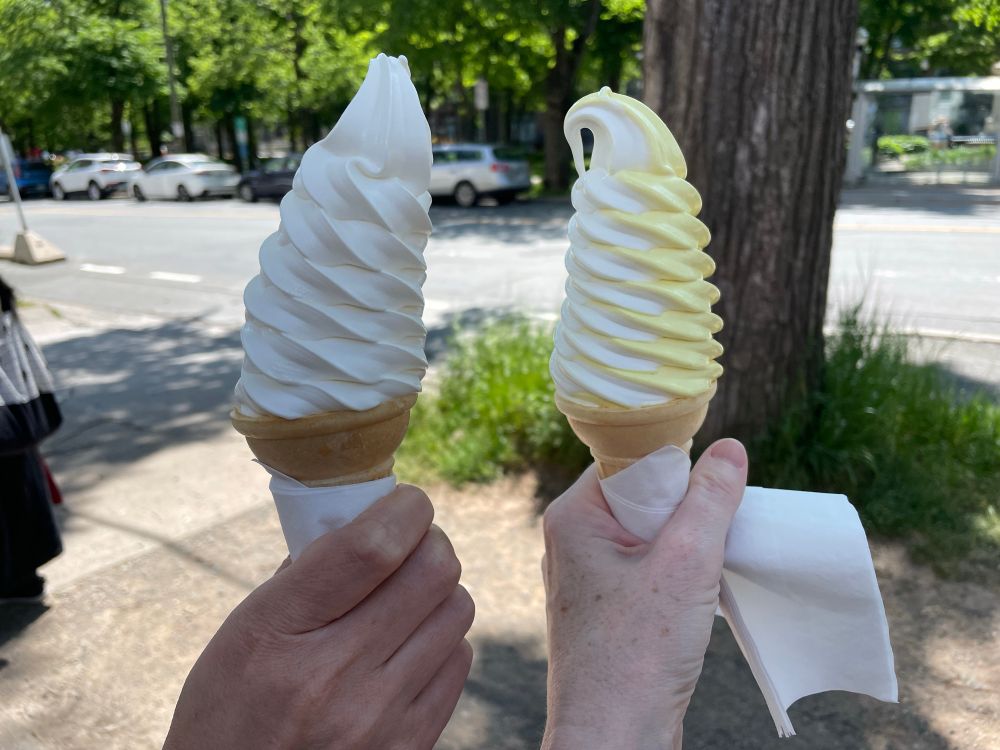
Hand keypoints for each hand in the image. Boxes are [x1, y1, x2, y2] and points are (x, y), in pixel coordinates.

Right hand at [164, 485, 473, 749]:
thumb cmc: (231, 708)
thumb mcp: (242, 630)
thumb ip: (305, 574)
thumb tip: (368, 520)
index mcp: (281, 631)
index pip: (372, 546)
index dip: (406, 508)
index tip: (406, 501)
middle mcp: (336, 675)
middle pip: (434, 570)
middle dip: (429, 541)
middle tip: (410, 544)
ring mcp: (380, 717)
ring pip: (456, 610)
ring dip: (438, 590)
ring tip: (406, 598)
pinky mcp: (411, 745)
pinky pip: (458, 660)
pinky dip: (442, 640)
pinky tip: (410, 645)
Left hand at [541, 439, 746, 749]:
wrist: (614, 737)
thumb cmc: (637, 652)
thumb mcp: (686, 563)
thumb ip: (710, 500)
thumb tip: (730, 449)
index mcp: (573, 517)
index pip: (626, 461)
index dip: (673, 465)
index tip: (711, 482)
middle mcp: (572, 542)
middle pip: (640, 497)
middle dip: (684, 510)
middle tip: (716, 529)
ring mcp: (587, 578)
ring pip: (648, 536)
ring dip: (685, 545)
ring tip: (707, 567)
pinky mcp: (606, 610)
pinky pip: (647, 570)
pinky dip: (677, 574)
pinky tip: (697, 594)